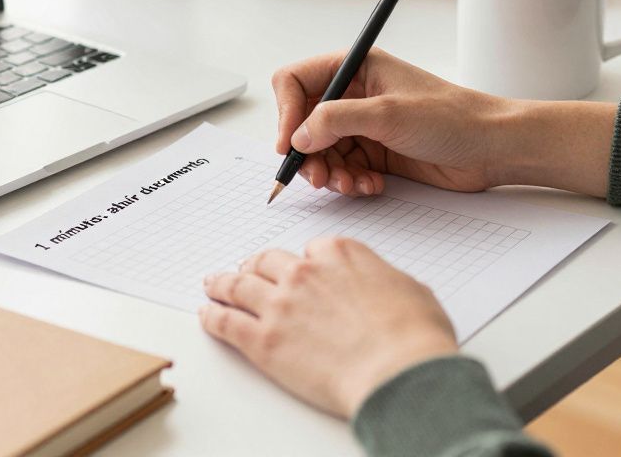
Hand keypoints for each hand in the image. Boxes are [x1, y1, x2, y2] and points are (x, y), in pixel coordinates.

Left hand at [200, 237, 456, 417]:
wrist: (398, 372)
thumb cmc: (414, 336)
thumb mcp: (411, 289)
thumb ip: (383, 280)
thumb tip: (382, 288)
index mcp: (340, 254)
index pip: (311, 249)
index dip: (305, 262)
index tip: (299, 268)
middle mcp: (304, 272)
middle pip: (267, 261)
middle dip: (255, 265)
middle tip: (246, 269)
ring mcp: (279, 305)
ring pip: (238, 285)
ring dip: (222, 283)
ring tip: (212, 284)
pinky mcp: (262, 341)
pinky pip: (226, 322)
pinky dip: (212, 316)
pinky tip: (206, 314)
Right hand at [272, 48, 511, 194]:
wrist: (491, 148)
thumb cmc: (451, 117)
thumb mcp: (388, 113)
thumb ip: (336, 120)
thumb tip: (298, 135)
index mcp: (355, 67)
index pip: (296, 82)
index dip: (286, 113)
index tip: (289, 144)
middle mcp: (355, 94)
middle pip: (304, 122)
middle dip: (308, 152)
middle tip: (318, 177)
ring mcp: (364, 124)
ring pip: (321, 151)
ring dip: (330, 173)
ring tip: (351, 185)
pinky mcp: (375, 152)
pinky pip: (344, 168)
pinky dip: (350, 182)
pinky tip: (370, 187)